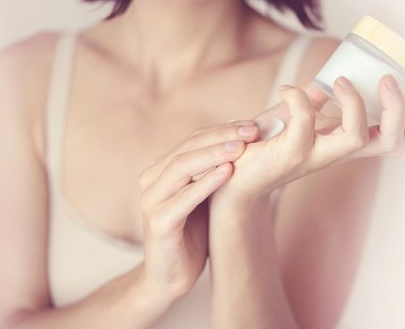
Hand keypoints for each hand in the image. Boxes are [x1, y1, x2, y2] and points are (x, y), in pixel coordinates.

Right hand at [136, 121, 258, 300]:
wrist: (170, 278)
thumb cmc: (193, 235)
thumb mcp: (206, 197)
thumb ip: (216, 171)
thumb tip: (249, 143)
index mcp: (162, 171)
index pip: (192, 140)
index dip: (222, 130)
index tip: (253, 125)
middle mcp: (152, 181)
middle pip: (187, 148)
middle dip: (222, 137)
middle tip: (252, 131)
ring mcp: (151, 202)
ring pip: (182, 167)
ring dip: (214, 154)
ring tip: (242, 147)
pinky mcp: (157, 224)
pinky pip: (182, 199)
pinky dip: (205, 183)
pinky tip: (227, 173)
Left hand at [212, 75, 404, 207]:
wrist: (231, 176)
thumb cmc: (265, 144)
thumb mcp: (296, 118)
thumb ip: (316, 103)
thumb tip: (329, 79)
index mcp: (342, 144)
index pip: (391, 139)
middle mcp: (335, 154)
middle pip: (389, 142)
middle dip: (396, 109)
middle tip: (385, 79)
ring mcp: (314, 156)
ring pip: (355, 137)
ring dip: (353, 102)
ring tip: (337, 81)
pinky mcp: (289, 154)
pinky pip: (305, 123)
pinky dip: (299, 98)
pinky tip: (287, 90)